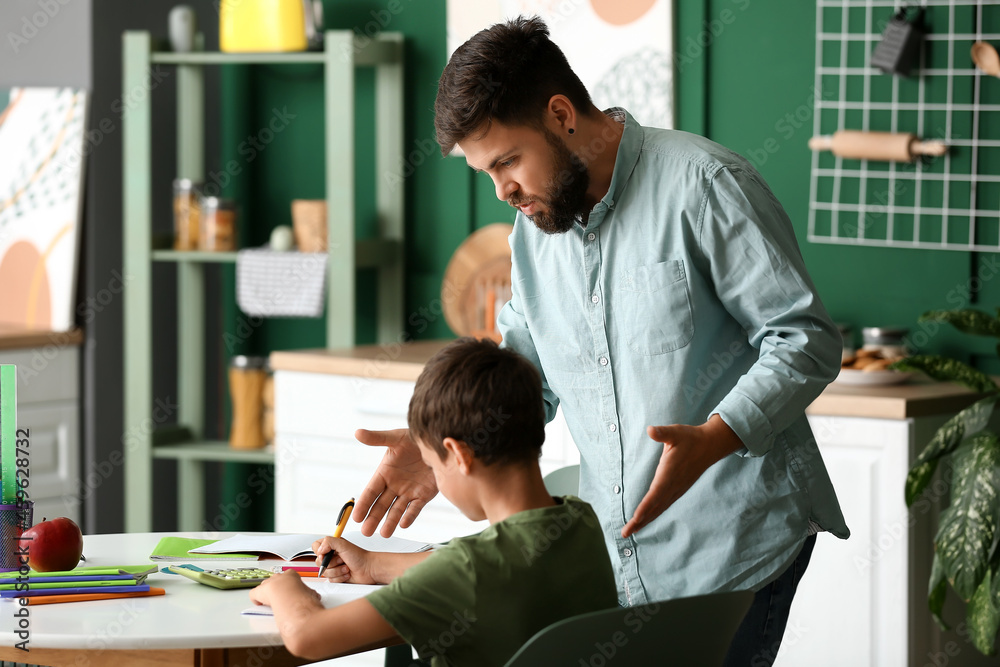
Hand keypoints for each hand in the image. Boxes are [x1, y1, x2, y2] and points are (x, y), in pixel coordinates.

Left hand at [249, 570, 319, 607]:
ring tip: (271, 603)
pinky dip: (256, 600)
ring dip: (267, 594)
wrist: (290, 597)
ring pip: (265, 586)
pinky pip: (254, 595)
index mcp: (292, 575)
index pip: (289, 577)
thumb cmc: (302, 596)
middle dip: (277, 589)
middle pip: (275, 580)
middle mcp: (279, 577)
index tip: (290, 592)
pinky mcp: (259, 591)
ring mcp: (268, 583)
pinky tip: (260, 605)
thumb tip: (315, 597)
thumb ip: (310, 594)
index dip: (289, 585)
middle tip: (281, 599)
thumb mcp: (311, 593)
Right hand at [312, 536, 377, 584]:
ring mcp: (333, 567)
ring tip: (346, 567)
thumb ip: (329, 542)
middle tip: (342, 560)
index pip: (316, 546)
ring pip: (325, 572)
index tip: (326, 554)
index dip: (319, 551)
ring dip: (337, 571)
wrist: (369, 569)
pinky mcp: (336, 576)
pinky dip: (340, 577)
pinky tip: (347, 573)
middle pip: (318, 562)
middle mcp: (331, 556)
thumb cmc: (360, 557)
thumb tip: (319, 549)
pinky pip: (331, 580)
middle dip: (332, 563)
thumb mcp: (344, 545)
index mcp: (332, 546)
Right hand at [352, 428, 438, 536]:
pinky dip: (409, 516)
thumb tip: (357, 433)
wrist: (438, 442)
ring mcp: (409, 491)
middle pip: (381, 505)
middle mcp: (395, 485)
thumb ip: (377, 438)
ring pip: (396, 510)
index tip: (355, 517)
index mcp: (385, 472)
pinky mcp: (424, 495)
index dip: (363, 504)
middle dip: (373, 518)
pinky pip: (415, 508)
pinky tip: (403, 524)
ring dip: (390, 522)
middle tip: (366, 532)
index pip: (371, 491)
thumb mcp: (396, 437)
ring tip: (383, 534)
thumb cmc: (414, 438)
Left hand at [622, 415, 742, 537]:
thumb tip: (650, 430)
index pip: (654, 494)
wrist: (710, 445)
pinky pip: (664, 505)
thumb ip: (662, 433)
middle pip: (654, 507)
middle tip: (624, 534)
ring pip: (658, 509)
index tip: (635, 519)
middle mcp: (673, 486)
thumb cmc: (690, 438)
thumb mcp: (675, 432)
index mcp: (669, 474)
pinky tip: (647, 518)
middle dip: (639, 521)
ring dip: (645, 520)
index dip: (644, 507)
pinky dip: (653, 514)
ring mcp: (676, 489)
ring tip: (631, 531)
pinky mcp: (678, 489)